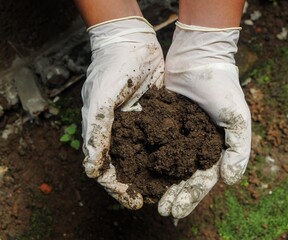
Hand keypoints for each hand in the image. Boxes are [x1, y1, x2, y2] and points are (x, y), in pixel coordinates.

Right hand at [82, 17, 163, 209]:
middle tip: (157, 199)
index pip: (108, 168)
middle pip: (129, 165)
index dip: (118, 187)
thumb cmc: (111, 68)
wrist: (132, 41)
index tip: (135, 202)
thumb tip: (91, 171)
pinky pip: (162, 137)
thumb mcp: (100, 100)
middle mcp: (121, 132)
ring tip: (172, 187)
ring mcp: (140, 124)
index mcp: (104, 132)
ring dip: (156, 171)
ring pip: (147, 154)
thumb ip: (97, 134)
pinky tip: (182, 161)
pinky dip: (169, 150)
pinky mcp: (157, 114)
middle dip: (140, 184)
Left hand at [158, 22, 250, 218]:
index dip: (190, 196)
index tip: (175, 211)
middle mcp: (196, 144)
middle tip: (161, 211)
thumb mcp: (237, 116)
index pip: (202, 178)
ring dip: (160, 180)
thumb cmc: (221, 86)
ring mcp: (179, 133)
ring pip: (168, 163)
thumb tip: (230, 181)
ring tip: (147, 196)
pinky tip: (138, 169)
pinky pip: (155, 142)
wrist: (199, 57)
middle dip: (173, 193)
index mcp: (214, 147)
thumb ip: (238, 149)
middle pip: (183, 175)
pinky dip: (148, 156)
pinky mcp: (163, 121)